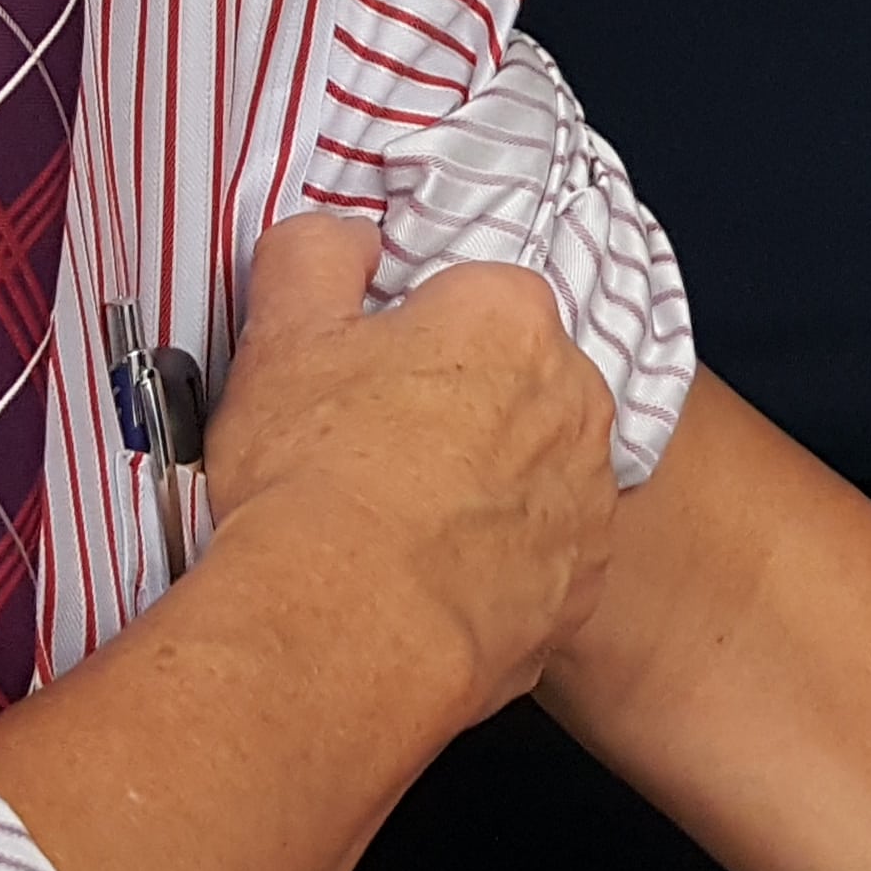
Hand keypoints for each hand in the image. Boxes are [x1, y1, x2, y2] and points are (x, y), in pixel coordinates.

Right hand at [201, 217, 616, 715]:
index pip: (468, 301)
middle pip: (512, 383)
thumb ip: (317, 256)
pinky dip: (499, 568)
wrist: (343, 627)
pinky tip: (433, 583)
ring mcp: (587, 494)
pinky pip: (542, 557)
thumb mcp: (282, 334)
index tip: (365, 383)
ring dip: (484, 489)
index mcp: (510, 316)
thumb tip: (348, 242)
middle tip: (374, 457)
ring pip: (533, 471)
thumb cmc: (313, 481)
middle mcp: (573, 395)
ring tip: (400, 530)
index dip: (406, 340)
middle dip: (457, 411)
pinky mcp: (582, 583)